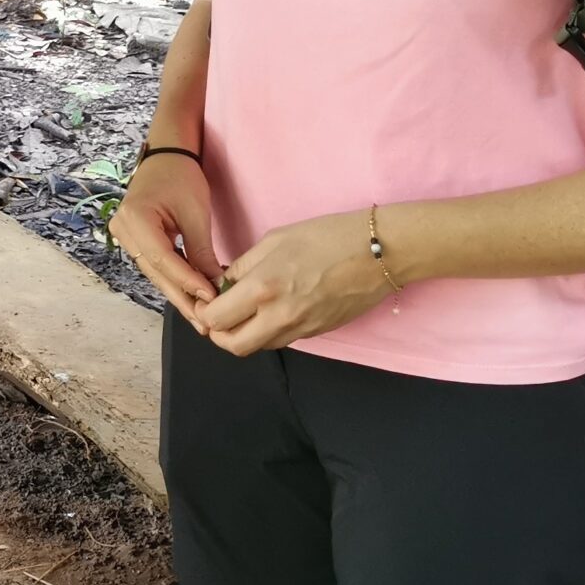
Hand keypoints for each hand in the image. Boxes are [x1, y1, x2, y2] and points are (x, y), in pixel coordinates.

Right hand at [109, 151, 223, 318]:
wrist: (166, 156)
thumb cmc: (181, 176)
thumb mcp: (196, 213)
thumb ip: (201, 251)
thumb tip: (213, 285)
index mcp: (135, 219)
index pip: (164, 259)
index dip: (187, 282)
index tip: (211, 299)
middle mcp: (123, 230)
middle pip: (155, 272)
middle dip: (182, 298)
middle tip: (204, 324)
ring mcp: (125, 236)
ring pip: (155, 273)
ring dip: (178, 293)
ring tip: (200, 316)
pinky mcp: (133, 240)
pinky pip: (155, 265)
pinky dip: (174, 279)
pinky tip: (190, 296)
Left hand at [194, 211, 389, 356]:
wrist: (380, 252)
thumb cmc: (327, 236)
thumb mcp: (275, 240)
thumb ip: (243, 265)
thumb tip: (223, 283)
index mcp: (263, 288)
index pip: (216, 319)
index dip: (203, 311)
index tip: (206, 299)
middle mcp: (280, 316)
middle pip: (233, 346)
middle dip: (218, 333)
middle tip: (219, 313)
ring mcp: (302, 328)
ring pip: (258, 347)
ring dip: (243, 335)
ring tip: (244, 311)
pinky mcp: (318, 332)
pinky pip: (282, 341)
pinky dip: (268, 332)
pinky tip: (271, 310)